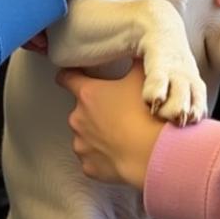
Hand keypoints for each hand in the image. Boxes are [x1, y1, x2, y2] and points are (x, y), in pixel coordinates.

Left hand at [58, 62, 163, 189]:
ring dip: (97, 132)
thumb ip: (135, 59)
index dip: (69, 74)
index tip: (71, 74)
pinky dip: (102, 155)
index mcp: (88, 93)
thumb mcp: (143, 75)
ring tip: (121, 132)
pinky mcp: (89, 168)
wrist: (152, 154)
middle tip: (117, 109)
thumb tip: (136, 50)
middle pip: (81, 108)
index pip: (67, 78)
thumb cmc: (145, 112)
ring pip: (84, 134)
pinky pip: (92, 158)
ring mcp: (82, 145)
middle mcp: (78, 118)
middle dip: (95, 108)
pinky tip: (120, 151)